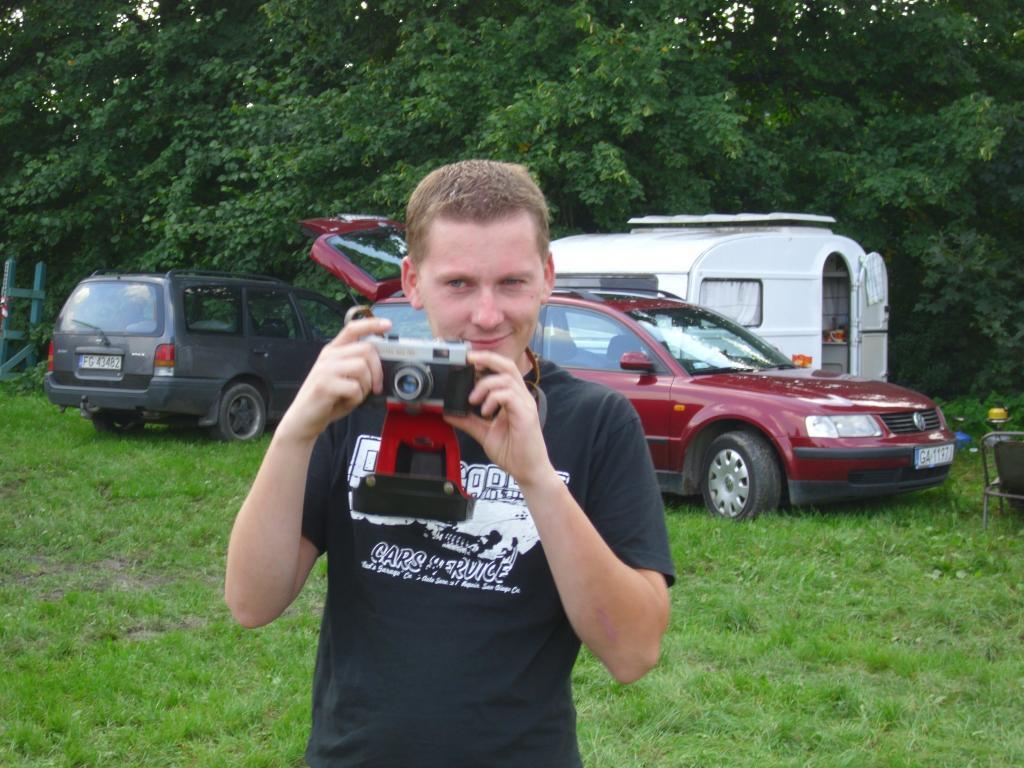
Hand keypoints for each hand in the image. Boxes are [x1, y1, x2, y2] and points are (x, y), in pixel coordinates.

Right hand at [276, 316, 391, 442]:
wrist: (303, 420)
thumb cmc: (327, 400)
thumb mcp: (343, 377)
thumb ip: (357, 365)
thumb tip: (382, 361)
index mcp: (333, 351)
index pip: (352, 328)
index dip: (372, 324)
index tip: (387, 325)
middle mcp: (328, 356)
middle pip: (366, 349)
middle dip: (378, 370)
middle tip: (375, 387)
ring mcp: (325, 369)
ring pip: (362, 367)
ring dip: (366, 386)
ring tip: (355, 395)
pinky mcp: (324, 385)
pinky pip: (354, 388)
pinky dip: (356, 399)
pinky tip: (346, 402)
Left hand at [445, 350, 552, 487]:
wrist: (528, 471)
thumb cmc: (513, 453)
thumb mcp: (484, 433)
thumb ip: (468, 421)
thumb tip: (450, 412)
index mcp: (512, 398)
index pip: (501, 370)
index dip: (485, 361)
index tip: (466, 363)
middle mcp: (521, 397)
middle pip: (507, 365)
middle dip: (487, 358)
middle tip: (468, 361)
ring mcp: (525, 404)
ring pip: (506, 378)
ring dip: (484, 385)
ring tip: (473, 400)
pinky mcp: (526, 414)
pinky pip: (508, 395)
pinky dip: (492, 399)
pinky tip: (485, 412)